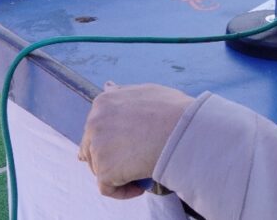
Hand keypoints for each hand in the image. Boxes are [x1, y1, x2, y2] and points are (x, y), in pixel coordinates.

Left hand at [78, 84, 193, 199]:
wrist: (183, 130)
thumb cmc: (173, 110)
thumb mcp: (145, 91)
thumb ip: (122, 93)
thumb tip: (108, 86)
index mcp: (103, 103)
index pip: (96, 127)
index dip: (112, 140)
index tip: (130, 146)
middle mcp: (94, 123)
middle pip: (93, 148)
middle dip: (111, 157)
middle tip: (134, 161)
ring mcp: (97, 147)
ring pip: (100, 168)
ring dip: (118, 173)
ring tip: (141, 172)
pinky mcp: (105, 171)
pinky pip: (108, 189)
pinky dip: (122, 191)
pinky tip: (139, 187)